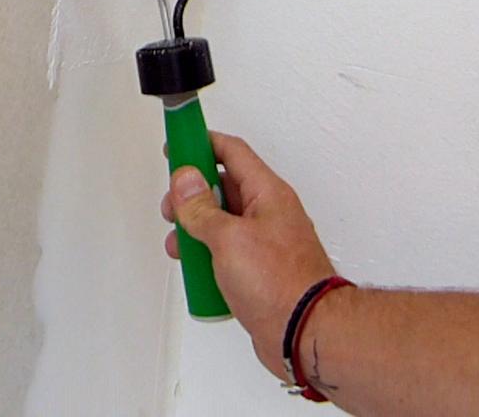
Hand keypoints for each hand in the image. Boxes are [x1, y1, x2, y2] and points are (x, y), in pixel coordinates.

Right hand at [160, 131, 334, 379]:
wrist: (305, 333)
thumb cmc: (282, 284)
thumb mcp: (228, 237)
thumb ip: (202, 208)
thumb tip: (185, 181)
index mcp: (267, 193)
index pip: (231, 152)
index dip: (201, 145)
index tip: (177, 146)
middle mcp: (268, 213)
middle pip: (223, 188)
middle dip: (191, 195)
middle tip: (172, 207)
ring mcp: (264, 242)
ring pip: (221, 223)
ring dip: (195, 231)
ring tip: (181, 246)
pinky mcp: (259, 270)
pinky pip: (226, 252)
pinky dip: (207, 258)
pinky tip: (197, 272)